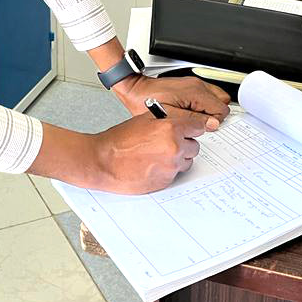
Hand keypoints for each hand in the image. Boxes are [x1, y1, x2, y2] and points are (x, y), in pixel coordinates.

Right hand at [91, 111, 206, 193]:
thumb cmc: (119, 142)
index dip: (192, 128)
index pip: (197, 127)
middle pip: (194, 146)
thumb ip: (166, 119)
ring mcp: (171, 166)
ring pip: (187, 161)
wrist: (103, 162)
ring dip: (178, 158)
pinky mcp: (167, 181)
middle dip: (184, 144)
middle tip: (168, 142)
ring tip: (158, 155)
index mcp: (170, 129)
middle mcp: (174, 148)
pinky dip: (168, 170)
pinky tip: (153, 165)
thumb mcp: (143, 119)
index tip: (191, 129)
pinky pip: (176, 174)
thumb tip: (181, 121)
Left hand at [112, 74, 229, 130]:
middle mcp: (197, 85)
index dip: (214, 121)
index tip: (203, 126)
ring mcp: (194, 83)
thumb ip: (193, 120)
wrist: (137, 90)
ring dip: (210, 109)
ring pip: (217, 97)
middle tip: (199, 122)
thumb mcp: (170, 116)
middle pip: (222, 102)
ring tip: (194, 117)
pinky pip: (207, 94)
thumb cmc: (147, 101)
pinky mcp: (190, 85)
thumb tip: (212, 124)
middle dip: (214, 115)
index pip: (221, 109)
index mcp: (195, 92)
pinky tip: (191, 110)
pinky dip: (204, 104)